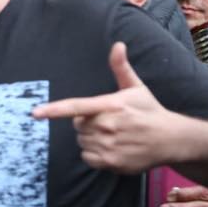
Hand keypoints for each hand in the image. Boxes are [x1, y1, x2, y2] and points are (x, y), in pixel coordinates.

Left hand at [32, 42, 174, 172]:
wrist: (172, 139)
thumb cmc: (150, 110)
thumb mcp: (135, 87)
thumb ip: (121, 68)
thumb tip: (117, 44)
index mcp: (110, 105)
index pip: (77, 107)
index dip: (54, 110)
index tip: (35, 113)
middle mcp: (108, 126)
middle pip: (77, 125)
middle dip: (88, 123)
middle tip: (109, 122)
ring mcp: (109, 146)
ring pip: (81, 141)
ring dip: (91, 139)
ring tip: (113, 135)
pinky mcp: (111, 162)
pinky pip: (87, 157)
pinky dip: (94, 154)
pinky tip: (111, 148)